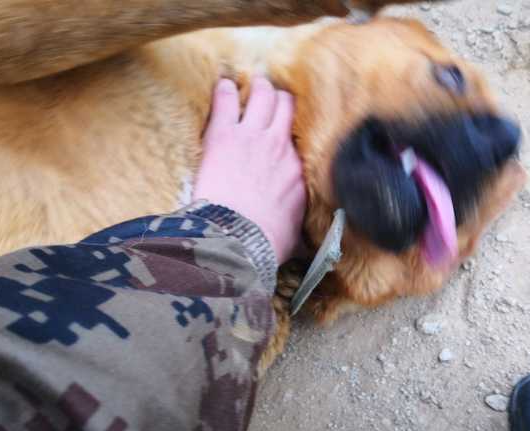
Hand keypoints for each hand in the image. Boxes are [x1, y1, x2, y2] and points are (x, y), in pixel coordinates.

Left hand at [194, 77, 305, 264]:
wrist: (239, 239)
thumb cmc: (266, 242)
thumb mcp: (295, 236)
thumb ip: (300, 230)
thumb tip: (306, 246)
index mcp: (298, 170)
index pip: (302, 137)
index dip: (294, 129)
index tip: (288, 128)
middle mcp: (280, 147)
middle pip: (286, 107)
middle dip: (279, 98)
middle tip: (271, 96)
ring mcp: (252, 137)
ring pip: (263, 95)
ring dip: (258, 88)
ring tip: (253, 84)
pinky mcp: (223, 135)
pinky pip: (226, 101)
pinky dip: (225, 91)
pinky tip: (223, 86)